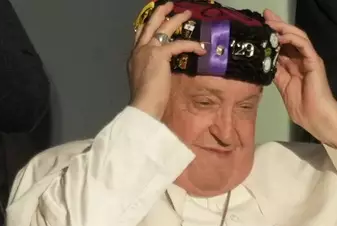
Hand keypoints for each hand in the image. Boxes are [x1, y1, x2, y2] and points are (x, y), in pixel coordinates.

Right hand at [128, 2, 205, 118]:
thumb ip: (153, 72)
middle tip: (169, 5)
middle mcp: (139, 50)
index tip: (157, 20)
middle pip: (150, 25)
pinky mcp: (160, 54)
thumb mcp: (147, 81)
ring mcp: (148, 50)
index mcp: (134, 57)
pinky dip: (192, 45)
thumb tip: (162, 72)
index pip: (141, 36)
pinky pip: (179, 45)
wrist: (143, 104)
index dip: (149, 26)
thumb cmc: (146, 100)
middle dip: (160, 14)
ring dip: (177, 20)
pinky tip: (201, 48)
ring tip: (187, 14)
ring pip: (164, 29)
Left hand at [264, 10, 336, 150]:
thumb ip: (276, 73)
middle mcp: (302, 59)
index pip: (283, 45)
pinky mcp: (314, 61)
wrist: (317, 119)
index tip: (260, 26)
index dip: (273, 35)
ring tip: (271, 23)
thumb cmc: (303, 109)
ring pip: (297, 36)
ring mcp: (309, 59)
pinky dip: (292, 38)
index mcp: (294, 66)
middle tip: (264, 16)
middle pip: (290, 37)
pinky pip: (303, 45)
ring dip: (283, 28)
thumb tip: (265, 61)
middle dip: (277, 25)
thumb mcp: (283, 88)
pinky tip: (280, 36)